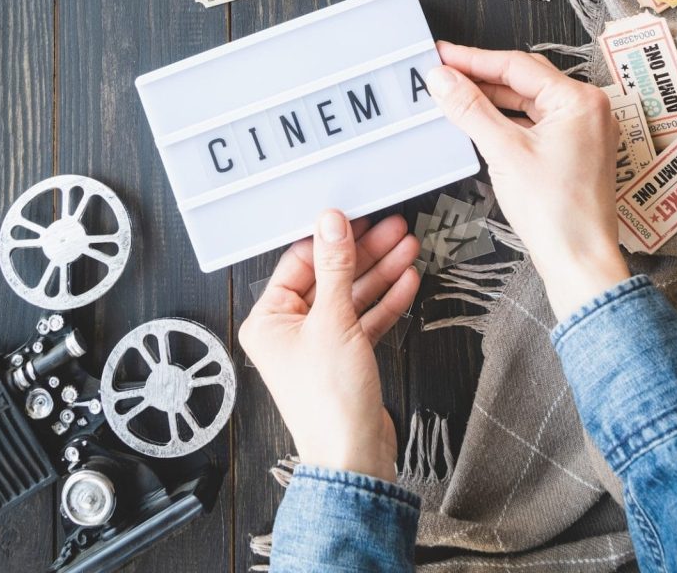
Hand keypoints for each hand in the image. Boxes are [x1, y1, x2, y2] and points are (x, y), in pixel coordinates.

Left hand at [239, 210, 419, 482]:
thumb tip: (332, 224)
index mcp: (269, 320)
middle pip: (330, 276)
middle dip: (365, 252)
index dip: (331, 238)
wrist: (354, 458)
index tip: (358, 217)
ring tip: (407, 246)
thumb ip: (335, 267)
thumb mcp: (332, 321)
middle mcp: (290, 330)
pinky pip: (365, 318)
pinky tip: (406, 280)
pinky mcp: (346, 357)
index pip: (300, 262)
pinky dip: (386, 300)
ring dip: (381, 272)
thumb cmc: (329, 403)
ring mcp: (320, 344)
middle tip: (393, 229)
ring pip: (352, 295)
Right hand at [426, 44, 629, 320]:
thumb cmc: (555, 212)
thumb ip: (470, 109)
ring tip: (453, 94)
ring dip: (491, 98)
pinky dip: (505, 119)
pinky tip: (478, 120)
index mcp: (580, 100)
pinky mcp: (573, 151)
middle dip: (480, 76)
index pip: (517, 66)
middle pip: (524, 80)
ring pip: (528, 102)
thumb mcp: (504, 152)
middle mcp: (587, 109)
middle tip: (442, 71)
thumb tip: (442, 78)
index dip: (474, 59)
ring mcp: (582, 131)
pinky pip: (534, 122)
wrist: (578, 261)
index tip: (442, 54)